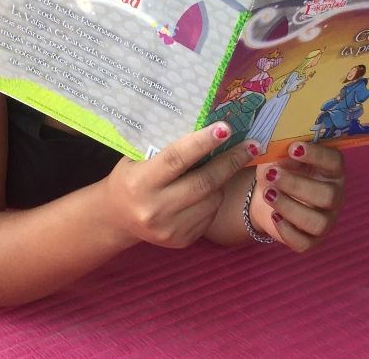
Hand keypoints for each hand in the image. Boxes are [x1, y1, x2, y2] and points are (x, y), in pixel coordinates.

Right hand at [104, 123, 257, 248]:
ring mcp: (169, 228)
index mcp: (139, 183)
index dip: (203, 142)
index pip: (176, 159)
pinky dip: (213, 199)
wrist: (117, 217)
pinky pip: (209, 215)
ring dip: (222, 181)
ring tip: (223, 166)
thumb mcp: (138, 159)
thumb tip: (207, 127)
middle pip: (203, 182)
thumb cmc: (130, 178)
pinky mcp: (181, 240)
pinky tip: (206, 190)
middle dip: (230, 161)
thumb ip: (166, 148)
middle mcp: (154, 208)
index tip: (226, 128)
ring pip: (212, 199)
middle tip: (251, 145)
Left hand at [250, 142, 345, 252]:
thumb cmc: (278, 169)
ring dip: (290, 207)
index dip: (316, 155)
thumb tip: (274, 140)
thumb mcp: (278, 155)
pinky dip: (287, 230)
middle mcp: (334, 195)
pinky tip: (273, 216)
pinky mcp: (311, 240)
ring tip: (267, 193)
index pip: (335, 162)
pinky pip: (304, 242)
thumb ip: (281, 148)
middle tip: (271, 174)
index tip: (293, 148)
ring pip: (317, 222)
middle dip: (297, 185)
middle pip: (327, 195)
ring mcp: (325, 220)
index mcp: (331, 170)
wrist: (265, 194)